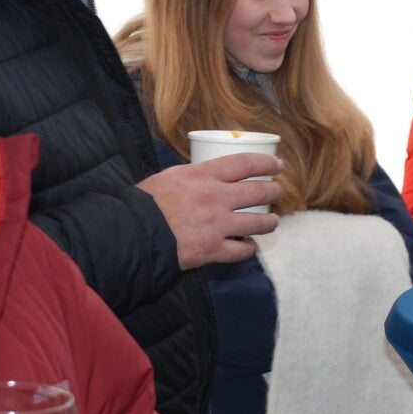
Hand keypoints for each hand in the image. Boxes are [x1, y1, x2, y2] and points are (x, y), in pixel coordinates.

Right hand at [137, 156, 283, 268]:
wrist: (134, 234)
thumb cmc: (146, 202)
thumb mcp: (171, 176)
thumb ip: (194, 175)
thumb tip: (208, 175)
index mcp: (204, 175)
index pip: (246, 163)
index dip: (266, 162)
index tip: (278, 164)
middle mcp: (217, 198)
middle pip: (258, 192)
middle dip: (273, 191)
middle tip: (277, 192)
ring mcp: (218, 226)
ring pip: (257, 223)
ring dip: (269, 222)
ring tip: (272, 221)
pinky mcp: (213, 250)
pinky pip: (241, 251)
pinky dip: (248, 248)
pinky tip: (249, 245)